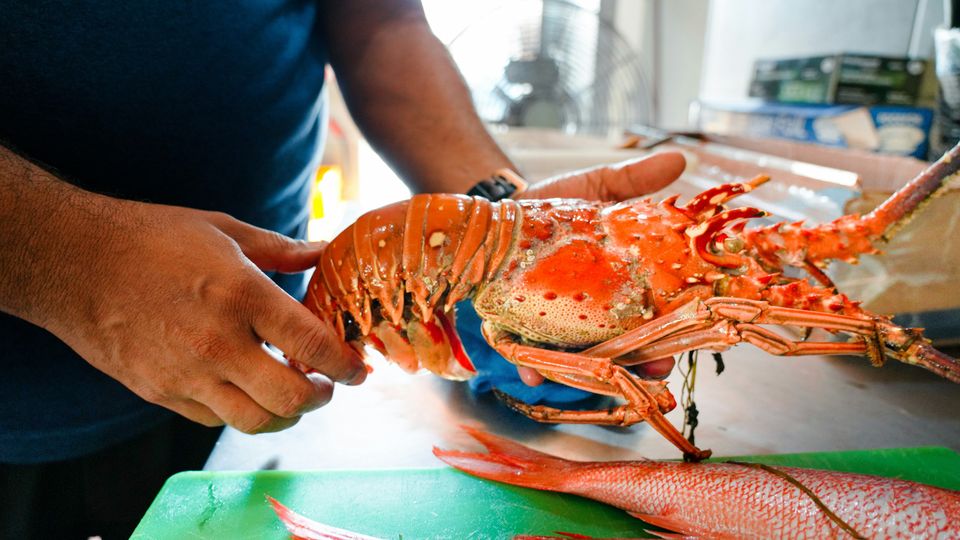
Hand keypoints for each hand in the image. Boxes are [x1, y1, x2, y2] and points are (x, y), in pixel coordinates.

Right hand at [47, 200, 365, 433]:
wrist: (74, 262)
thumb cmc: (151, 238)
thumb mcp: (224, 229)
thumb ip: (281, 249)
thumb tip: (324, 251)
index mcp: (242, 295)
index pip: (313, 346)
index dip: (346, 364)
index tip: (358, 366)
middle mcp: (218, 343)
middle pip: (291, 398)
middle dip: (323, 396)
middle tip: (328, 383)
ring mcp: (187, 375)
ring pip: (256, 421)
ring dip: (286, 414)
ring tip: (293, 393)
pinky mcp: (160, 393)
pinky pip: (216, 419)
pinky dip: (242, 412)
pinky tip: (247, 389)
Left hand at [515, 151, 686, 383]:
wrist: (503, 209)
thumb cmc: (556, 204)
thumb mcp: (596, 188)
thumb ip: (634, 180)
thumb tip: (678, 159)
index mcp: (621, 287)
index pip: (656, 317)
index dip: (674, 332)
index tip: (686, 339)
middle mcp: (594, 314)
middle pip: (627, 349)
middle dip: (642, 363)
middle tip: (652, 367)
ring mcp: (558, 324)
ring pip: (582, 361)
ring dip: (590, 373)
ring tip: (595, 374)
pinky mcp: (520, 325)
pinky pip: (527, 354)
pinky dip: (531, 366)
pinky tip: (532, 371)